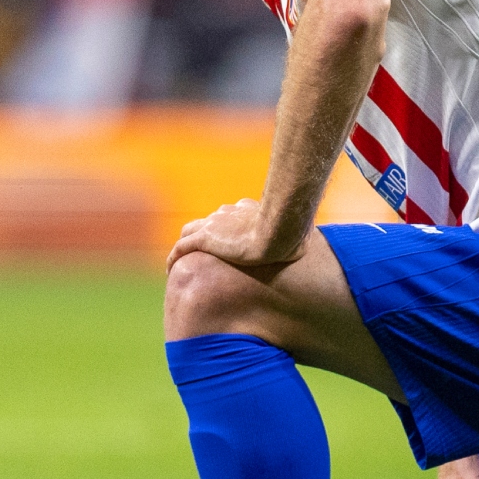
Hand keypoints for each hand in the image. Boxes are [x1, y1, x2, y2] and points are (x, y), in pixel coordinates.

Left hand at [167, 199, 301, 270]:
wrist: (281, 231)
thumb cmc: (294, 234)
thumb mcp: (298, 235)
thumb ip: (297, 237)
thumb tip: (307, 247)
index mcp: (248, 210)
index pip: (232, 216)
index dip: (227, 229)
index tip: (228, 242)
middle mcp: (229, 213)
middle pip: (209, 221)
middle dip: (204, 234)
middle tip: (201, 252)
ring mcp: (215, 224)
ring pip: (190, 231)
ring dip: (185, 244)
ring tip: (180, 261)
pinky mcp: (205, 238)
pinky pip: (182, 247)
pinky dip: (174, 256)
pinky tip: (170, 268)